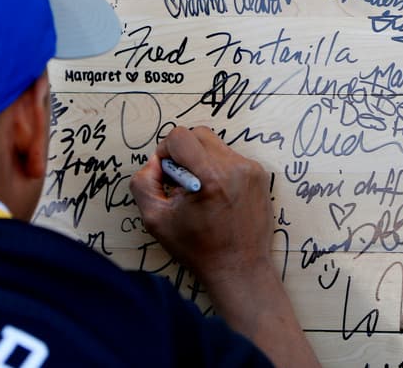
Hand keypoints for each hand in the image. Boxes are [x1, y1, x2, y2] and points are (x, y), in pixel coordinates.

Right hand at [130, 126, 321, 367]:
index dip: (165, 151)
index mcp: (209, 176)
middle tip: (180, 181)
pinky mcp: (259, 175)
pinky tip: (216, 195)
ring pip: (215, 145)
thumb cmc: (197, 248)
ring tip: (199, 190)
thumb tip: (155, 162)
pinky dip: (218, 169)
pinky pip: (231, 157)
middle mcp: (234, 167)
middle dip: (183, 152)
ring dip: (201, 160)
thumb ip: (143, 183)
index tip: (166, 174)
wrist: (239, 268)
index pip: (180, 136)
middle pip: (198, 134)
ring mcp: (250, 169)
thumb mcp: (155, 220)